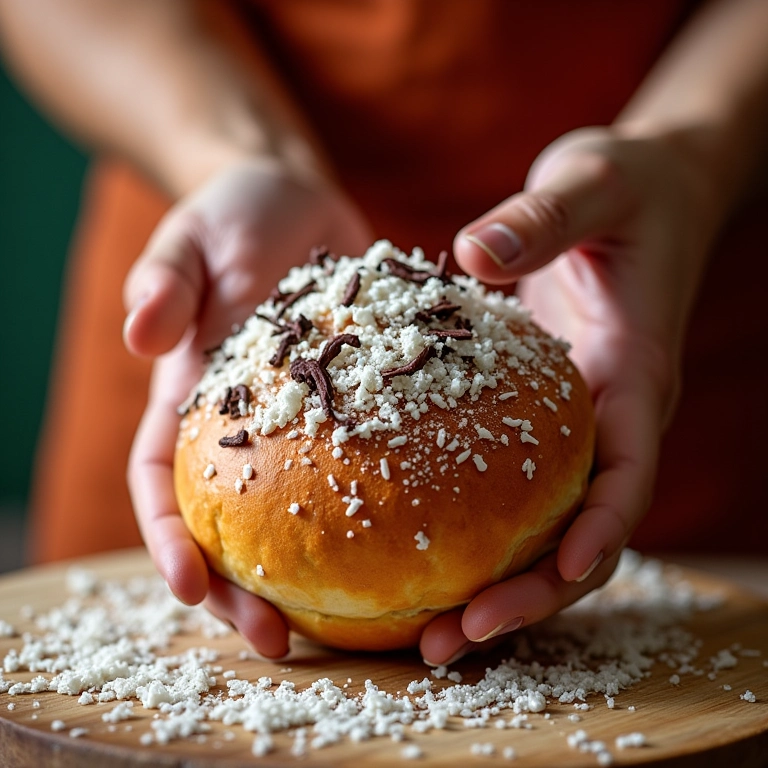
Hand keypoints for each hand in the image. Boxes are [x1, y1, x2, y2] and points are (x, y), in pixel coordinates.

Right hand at [124, 159, 370, 657]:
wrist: (297, 201)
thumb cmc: (235, 215)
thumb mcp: (193, 237)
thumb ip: (165, 281)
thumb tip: (141, 337)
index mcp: (194, 400)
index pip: (163, 484)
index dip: (170, 541)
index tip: (192, 590)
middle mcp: (246, 427)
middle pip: (233, 525)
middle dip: (242, 589)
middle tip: (278, 640)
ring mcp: (303, 424)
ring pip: (300, 515)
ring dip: (313, 576)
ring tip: (351, 626)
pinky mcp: (357, 407)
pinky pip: (368, 464)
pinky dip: (380, 508)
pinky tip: (415, 541)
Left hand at [420, 126, 718, 664]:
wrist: (640, 192)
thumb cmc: (629, 188)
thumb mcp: (592, 184)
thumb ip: (543, 217)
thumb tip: (475, 251)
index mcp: (634, 375)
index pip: (627, 475)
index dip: (598, 534)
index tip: (555, 578)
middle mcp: (606, 417)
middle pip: (581, 533)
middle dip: (530, 593)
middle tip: (451, 638)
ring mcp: (571, 424)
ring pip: (544, 527)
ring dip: (495, 585)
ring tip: (427, 632)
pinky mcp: (537, 416)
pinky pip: (510, 490)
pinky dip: (474, 533)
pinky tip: (415, 554)